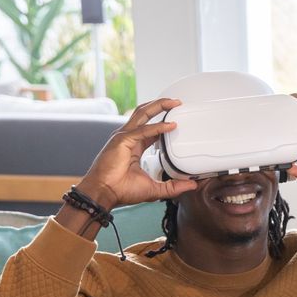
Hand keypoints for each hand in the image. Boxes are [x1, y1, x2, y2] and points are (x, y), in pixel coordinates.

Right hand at [77, 98, 197, 209]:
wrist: (104, 193)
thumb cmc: (121, 190)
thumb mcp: (154, 189)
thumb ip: (173, 187)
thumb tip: (191, 185)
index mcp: (134, 146)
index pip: (150, 128)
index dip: (163, 122)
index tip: (177, 120)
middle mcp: (128, 138)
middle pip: (144, 114)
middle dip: (161, 105)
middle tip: (178, 102)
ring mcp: (123, 137)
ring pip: (142, 114)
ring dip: (158, 106)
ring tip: (174, 103)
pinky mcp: (121, 141)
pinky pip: (142, 130)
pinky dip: (157, 127)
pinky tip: (170, 126)